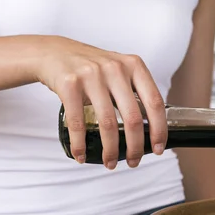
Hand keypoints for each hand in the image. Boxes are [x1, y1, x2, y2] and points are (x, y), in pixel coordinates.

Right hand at [35, 36, 166, 168]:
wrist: (55, 52)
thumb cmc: (92, 67)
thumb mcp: (119, 69)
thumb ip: (135, 90)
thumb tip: (151, 127)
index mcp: (134, 65)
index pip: (154, 102)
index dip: (159, 129)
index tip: (157, 148)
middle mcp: (115, 68)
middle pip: (133, 118)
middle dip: (135, 147)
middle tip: (134, 161)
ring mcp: (91, 75)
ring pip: (107, 123)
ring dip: (110, 150)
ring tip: (110, 162)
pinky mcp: (69, 84)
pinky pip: (78, 122)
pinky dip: (80, 144)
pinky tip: (81, 155)